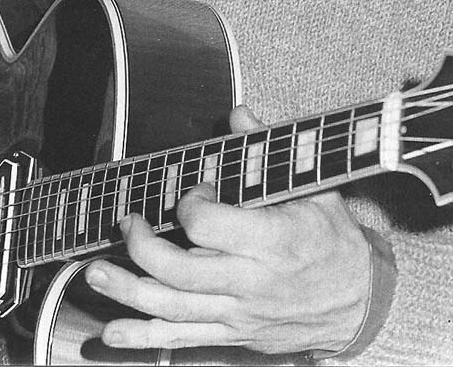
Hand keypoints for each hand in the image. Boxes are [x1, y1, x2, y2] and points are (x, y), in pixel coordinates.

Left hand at [85, 105, 370, 353]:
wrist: (357, 302)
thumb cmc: (334, 241)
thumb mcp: (315, 189)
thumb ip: (271, 149)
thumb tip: (238, 112)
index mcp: (273, 241)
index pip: (209, 226)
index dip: (190, 204)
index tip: (195, 191)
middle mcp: (251, 282)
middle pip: (180, 272)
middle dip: (143, 246)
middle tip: (128, 222)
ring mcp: (238, 313)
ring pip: (172, 309)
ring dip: (127, 292)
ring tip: (95, 273)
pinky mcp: (231, 334)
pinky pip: (180, 340)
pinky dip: (143, 338)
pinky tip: (112, 332)